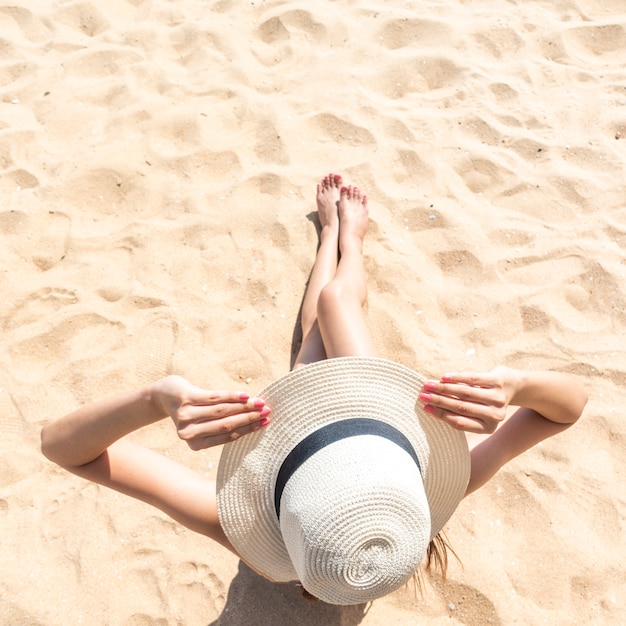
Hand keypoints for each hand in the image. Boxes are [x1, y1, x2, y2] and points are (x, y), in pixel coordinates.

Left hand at [150, 375, 270, 449]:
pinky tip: (246, 395)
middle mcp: (189, 432)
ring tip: (261, 402)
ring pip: (222, 411)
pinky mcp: (187, 397)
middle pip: (227, 424)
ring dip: (245, 406)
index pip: (228, 435)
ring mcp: (187, 414)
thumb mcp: (204, 423)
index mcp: (195, 444)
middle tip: (268, 412)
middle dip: (250, 418)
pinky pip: (215, 397)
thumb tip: (256, 422)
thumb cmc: (191, 412)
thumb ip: (224, 426)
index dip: (248, 429)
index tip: (266, 422)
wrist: (164, 396)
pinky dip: (232, 396)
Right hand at [418, 366, 518, 433]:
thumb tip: (430, 406)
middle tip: (422, 396)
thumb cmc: (487, 401)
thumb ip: (459, 412)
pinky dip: (456, 377)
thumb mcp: (478, 412)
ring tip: (428, 385)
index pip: (460, 422)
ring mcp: (497, 398)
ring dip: (443, 388)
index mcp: (488, 427)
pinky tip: (443, 377)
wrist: (514, 386)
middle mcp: (495, 415)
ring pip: (464, 393)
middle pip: (460, 407)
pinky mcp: (497, 381)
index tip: (425, 408)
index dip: (441, 415)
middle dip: (438, 401)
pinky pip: (472, 379)